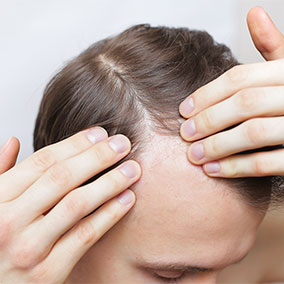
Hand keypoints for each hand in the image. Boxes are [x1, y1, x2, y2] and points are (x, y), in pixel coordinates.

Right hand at [0, 127, 140, 282]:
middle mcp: (9, 222)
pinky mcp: (48, 273)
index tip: (100, 134)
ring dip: (110, 182)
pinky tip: (127, 198)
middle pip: (62, 177)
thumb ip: (0, 173)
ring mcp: (29, 248)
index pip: (42, 161)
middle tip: (123, 144)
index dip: (75, 143)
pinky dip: (109, 214)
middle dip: (98, 157)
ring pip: (78, 204)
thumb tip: (14, 141)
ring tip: (132, 168)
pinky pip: (85, 235)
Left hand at [179, 7, 283, 177]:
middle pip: (244, 103)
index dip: (207, 94)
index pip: (241, 79)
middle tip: (185, 134)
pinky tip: (213, 170)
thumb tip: (254, 12)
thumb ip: (273, 48)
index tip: (183, 110)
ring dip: (217, 146)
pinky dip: (236, 167)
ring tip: (194, 155)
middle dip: (209, 120)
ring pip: (254, 133)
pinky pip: (267, 163)